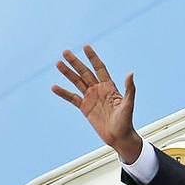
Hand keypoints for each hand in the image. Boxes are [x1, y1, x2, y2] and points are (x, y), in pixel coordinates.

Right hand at [52, 45, 142, 162]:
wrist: (119, 137)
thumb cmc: (126, 121)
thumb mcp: (128, 104)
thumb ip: (129, 89)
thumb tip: (130, 73)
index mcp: (109, 86)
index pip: (99, 68)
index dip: (93, 58)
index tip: (85, 47)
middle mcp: (99, 90)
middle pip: (85, 72)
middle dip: (75, 62)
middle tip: (65, 51)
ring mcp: (91, 98)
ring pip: (77, 82)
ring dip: (67, 73)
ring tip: (58, 63)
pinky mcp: (85, 108)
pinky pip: (72, 98)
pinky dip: (63, 93)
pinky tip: (54, 87)